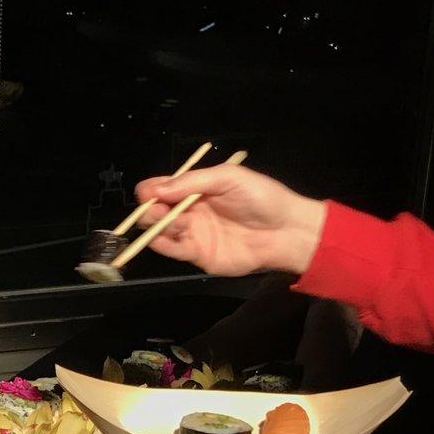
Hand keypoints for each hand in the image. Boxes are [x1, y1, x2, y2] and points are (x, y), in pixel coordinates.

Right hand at [133, 163, 328, 276]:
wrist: (285, 231)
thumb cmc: (261, 198)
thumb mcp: (227, 178)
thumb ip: (191, 182)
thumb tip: (155, 189)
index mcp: (197, 189)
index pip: (164, 188)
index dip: (151, 190)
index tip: (148, 193)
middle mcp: (191, 211)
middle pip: (157, 210)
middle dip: (150, 209)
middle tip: (154, 210)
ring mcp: (193, 234)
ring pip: (161, 230)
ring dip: (156, 225)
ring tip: (163, 220)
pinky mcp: (198, 255)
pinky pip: (172, 250)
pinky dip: (161, 244)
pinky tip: (158, 238)